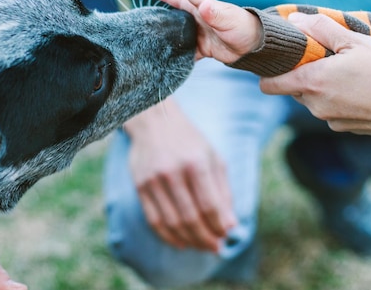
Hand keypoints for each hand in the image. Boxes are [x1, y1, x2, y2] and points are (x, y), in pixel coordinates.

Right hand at [124, 98, 236, 251]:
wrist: (155, 121)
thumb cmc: (190, 141)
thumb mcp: (214, 158)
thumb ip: (223, 192)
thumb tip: (230, 226)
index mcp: (196, 162)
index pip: (209, 205)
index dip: (219, 226)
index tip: (226, 237)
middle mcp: (173, 172)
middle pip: (191, 218)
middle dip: (206, 238)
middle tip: (215, 248)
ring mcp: (153, 180)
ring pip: (172, 223)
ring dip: (189, 241)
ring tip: (201, 247)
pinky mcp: (140, 186)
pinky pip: (154, 220)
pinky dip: (168, 237)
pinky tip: (181, 243)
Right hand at [154, 0, 263, 61]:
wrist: (253, 46)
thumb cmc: (243, 28)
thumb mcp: (229, 20)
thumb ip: (215, 14)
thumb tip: (203, 5)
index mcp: (207, 7)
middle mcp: (202, 17)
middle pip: (182, 5)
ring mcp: (202, 32)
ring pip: (181, 27)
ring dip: (170, 25)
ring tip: (157, 22)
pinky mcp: (204, 47)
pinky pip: (188, 49)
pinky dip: (179, 51)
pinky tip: (170, 53)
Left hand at [260, 13, 370, 157]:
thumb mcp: (357, 41)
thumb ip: (322, 30)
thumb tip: (295, 20)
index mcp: (312, 83)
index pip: (269, 85)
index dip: (272, 70)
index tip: (283, 57)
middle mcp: (316, 106)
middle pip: (294, 88)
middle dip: (304, 72)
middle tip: (326, 54)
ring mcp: (332, 120)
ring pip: (315, 99)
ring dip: (324, 84)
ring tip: (349, 68)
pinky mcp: (349, 128)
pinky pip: (334, 109)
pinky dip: (341, 97)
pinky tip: (363, 85)